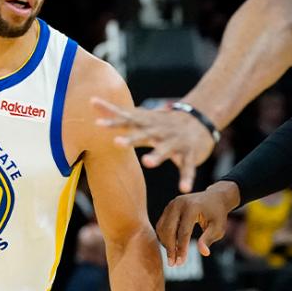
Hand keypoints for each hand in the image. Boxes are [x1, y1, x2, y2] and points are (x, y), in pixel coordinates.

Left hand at [93, 98, 215, 192]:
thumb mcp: (142, 116)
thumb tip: (92, 102)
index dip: (112, 123)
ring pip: (165, 149)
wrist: (199, 119)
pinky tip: (184, 188)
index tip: (97, 124)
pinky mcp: (190, 153)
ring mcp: (175, 142)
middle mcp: (160, 131)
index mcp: (147, 124)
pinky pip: (187, 167)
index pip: (127, 121)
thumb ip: (119, 113)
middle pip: (143, 134)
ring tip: (147, 162)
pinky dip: (187, 178)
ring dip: (157, 155)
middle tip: (116, 142)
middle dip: (131, 139)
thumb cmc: (162, 122)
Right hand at [156, 181, 240, 265]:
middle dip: (170, 249)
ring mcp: (171, 204)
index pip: (183, 232)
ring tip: (172, 256)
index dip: (181, 249)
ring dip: (165, 244)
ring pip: (162, 228)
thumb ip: (208, 239)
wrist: (214, 198)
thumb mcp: (218, 227)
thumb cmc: (217, 215)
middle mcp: (178, 204)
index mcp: (192, 207)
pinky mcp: (168, 207)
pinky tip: (171, 247)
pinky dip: (164, 237)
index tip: (181, 263)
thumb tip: (204, 253)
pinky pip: (162, 224)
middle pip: (169, 230)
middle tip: (172, 264)